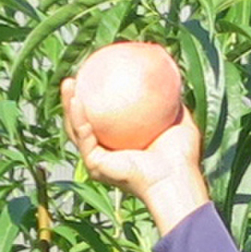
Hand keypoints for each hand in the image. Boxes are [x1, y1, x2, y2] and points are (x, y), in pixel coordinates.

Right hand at [60, 75, 209, 234]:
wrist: (176, 178)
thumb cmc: (182, 156)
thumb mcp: (179, 119)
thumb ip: (171, 101)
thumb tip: (169, 77)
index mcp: (123, 144)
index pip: (104, 118)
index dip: (96, 97)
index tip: (95, 73)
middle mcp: (108, 153)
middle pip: (84, 122)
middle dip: (74, 98)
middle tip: (75, 76)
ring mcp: (99, 161)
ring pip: (76, 129)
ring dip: (68, 105)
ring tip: (68, 83)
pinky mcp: (96, 166)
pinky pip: (84, 137)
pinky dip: (78, 118)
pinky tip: (76, 99)